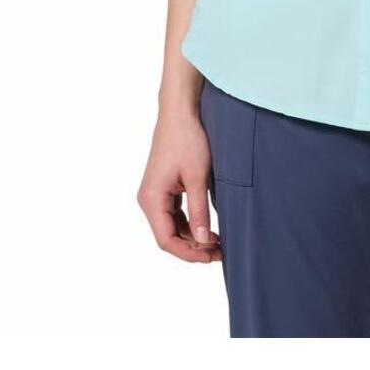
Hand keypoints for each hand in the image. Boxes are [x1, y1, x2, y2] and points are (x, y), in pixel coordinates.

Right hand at [137, 107, 221, 263]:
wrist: (181, 112)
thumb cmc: (188, 139)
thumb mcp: (197, 177)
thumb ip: (199, 211)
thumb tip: (204, 241)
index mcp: (151, 198)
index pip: (166, 239)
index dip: (188, 253)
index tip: (211, 257)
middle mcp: (148, 199)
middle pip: (168, 236)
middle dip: (193, 247)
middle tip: (220, 252)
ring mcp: (155, 194)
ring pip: (172, 227)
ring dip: (193, 237)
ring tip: (218, 243)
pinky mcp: (164, 189)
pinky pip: (174, 215)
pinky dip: (190, 224)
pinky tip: (209, 228)